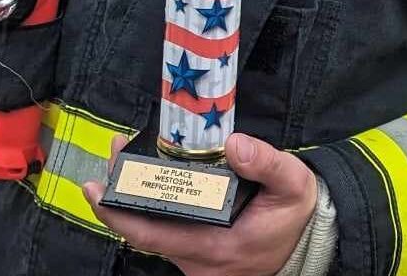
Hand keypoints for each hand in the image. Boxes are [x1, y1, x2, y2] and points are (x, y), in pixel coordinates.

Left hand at [84, 132, 317, 275]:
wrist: (308, 242)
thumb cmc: (295, 214)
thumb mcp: (292, 183)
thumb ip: (265, 163)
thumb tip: (234, 144)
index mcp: (216, 247)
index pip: (152, 235)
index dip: (118, 214)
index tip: (97, 189)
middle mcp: (198, 262)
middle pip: (143, 231)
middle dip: (120, 194)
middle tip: (113, 156)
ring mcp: (195, 263)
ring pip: (152, 233)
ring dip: (134, 199)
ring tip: (126, 158)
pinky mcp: (197, 257)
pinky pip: (165, 234)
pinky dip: (151, 207)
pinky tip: (148, 180)